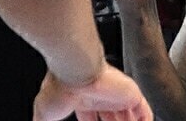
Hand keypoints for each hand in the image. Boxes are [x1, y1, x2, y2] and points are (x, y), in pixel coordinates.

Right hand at [33, 66, 152, 120]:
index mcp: (80, 96)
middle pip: (110, 116)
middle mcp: (99, 94)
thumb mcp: (44, 111)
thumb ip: (41, 120)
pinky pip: (144, 112)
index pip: (90, 115)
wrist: (75, 69)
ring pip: (128, 115)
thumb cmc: (59, 86)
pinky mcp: (131, 93)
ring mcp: (116, 93)